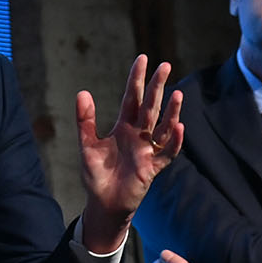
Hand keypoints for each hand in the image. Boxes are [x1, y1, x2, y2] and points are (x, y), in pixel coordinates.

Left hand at [76, 56, 184, 252]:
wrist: (103, 203)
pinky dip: (174, 142)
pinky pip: (167, 153)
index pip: (132, 97)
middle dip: (157, 86)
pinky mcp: (152, 168)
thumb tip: (82, 92)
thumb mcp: (87, 145)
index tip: (143, 58)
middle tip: (165, 65)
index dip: (137, 79)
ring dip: (170, 112)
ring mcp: (148, 150)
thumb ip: (85, 121)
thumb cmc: (97, 175)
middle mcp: (138, 135)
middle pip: (150, 106)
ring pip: (163, 127)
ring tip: (177, 94)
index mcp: (123, 126)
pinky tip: (178, 128)